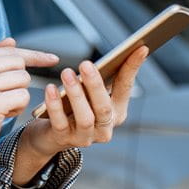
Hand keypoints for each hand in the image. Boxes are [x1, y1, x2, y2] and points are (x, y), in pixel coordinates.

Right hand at [0, 38, 59, 178]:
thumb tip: (12, 40)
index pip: (9, 51)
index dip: (33, 55)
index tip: (53, 58)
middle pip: (18, 64)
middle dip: (20, 82)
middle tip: (4, 98)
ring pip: (23, 80)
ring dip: (18, 96)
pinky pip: (23, 97)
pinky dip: (18, 108)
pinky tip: (1, 116)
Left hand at [22, 45, 148, 155]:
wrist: (49, 134)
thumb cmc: (73, 106)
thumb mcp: (89, 92)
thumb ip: (99, 78)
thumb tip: (115, 52)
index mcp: (116, 112)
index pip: (126, 88)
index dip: (132, 68)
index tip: (140, 48)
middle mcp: (104, 128)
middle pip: (104, 107)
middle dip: (95, 84)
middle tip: (85, 64)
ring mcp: (85, 137)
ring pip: (85, 118)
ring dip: (76, 94)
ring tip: (66, 73)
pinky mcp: (63, 140)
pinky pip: (60, 123)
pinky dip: (55, 105)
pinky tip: (50, 88)